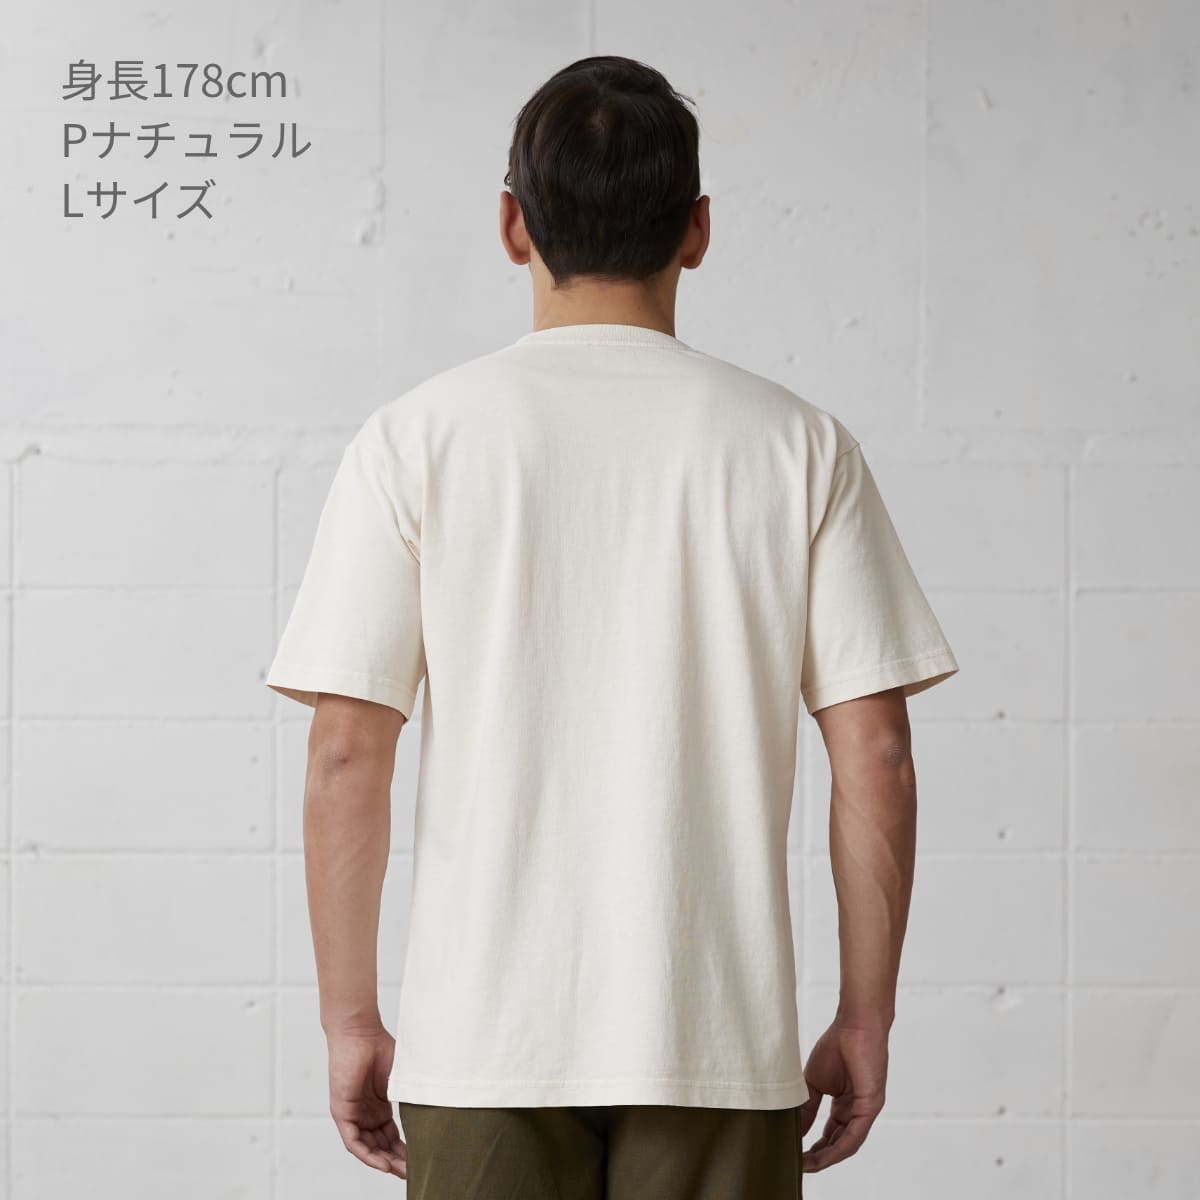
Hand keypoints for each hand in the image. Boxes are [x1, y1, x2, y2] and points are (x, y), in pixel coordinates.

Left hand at [326, 1024, 407, 1178]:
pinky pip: (354, 1142)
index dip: (405, 1149)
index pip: (392, 1136)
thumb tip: (435, 1112)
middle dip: (396, 1161)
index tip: (420, 1158)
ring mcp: (354, 1114)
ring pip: (368, 1147)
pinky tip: (383, 1163)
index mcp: (380, 1106)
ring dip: (384, 1161)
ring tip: (401, 1170)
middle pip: (381, 1145)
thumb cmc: (381, 1047)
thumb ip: (413, 1095)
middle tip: (413, 1171)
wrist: (360, 1032)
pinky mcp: (342, 1113)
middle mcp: (366, 1113)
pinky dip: (368, 1154)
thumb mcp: (403, 1078)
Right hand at [798, 1018, 887, 1171]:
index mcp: (843, 1104)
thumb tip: (793, 1130)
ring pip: (846, 1144)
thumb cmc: (836, 1046)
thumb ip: (807, 1107)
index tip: (796, 1155)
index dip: (814, 1147)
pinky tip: (824, 1155)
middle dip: (819, 1157)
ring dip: (827, 1157)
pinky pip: (855, 1135)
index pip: (830, 1134)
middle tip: (799, 1165)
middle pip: (838, 1143)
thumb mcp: (814, 1083)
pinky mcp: (870, 1106)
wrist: (853, 1026)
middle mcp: (855, 1111)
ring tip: (808, 1165)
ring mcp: (864, 1110)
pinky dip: (838, 1148)